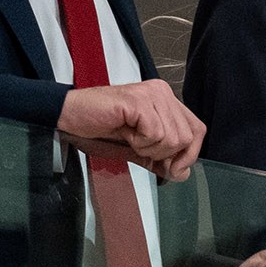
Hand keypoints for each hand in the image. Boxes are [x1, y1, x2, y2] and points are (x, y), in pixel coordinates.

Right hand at [58, 79, 205, 179]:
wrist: (68, 116)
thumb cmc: (98, 127)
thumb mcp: (136, 147)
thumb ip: (161, 158)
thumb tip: (182, 173)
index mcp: (166, 100)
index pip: (197, 130)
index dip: (189, 154)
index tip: (173, 169)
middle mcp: (162, 93)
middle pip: (188, 137)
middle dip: (166, 155)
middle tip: (141, 150)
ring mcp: (152, 94)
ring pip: (172, 137)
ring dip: (149, 148)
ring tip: (129, 138)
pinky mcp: (138, 100)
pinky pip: (154, 133)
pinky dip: (139, 143)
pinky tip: (124, 132)